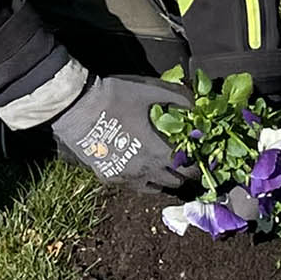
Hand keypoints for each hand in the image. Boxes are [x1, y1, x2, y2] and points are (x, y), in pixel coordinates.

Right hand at [50, 74, 197, 197]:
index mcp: (157, 151)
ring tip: (168, 171)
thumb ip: (177, 97)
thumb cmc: (115, 98)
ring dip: (165, 181)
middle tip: (189, 165)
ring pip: (154, 189)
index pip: (187, 167)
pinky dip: (144, 181)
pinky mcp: (108, 177)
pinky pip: (133, 186)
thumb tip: (195, 104)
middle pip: (174, 182)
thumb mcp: (149, 90)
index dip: (198, 166)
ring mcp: (125, 177)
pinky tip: (144, 170)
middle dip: (184, 175)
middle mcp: (144, 170)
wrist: (76, 107)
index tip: (203, 160)